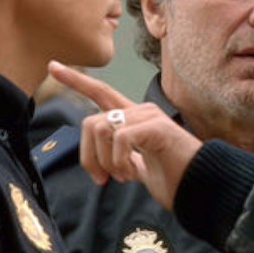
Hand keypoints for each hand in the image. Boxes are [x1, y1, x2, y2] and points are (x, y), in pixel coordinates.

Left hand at [48, 61, 201, 209]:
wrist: (199, 185)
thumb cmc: (175, 178)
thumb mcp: (140, 168)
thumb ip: (125, 160)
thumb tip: (107, 167)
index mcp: (134, 119)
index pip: (101, 93)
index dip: (77, 80)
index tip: (53, 66)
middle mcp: (139, 111)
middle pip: (90, 122)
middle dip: (87, 156)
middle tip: (103, 179)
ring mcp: (148, 116)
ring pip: (101, 129)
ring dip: (106, 161)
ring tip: (123, 176)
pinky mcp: (155, 126)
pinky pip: (120, 138)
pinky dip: (120, 161)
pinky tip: (132, 173)